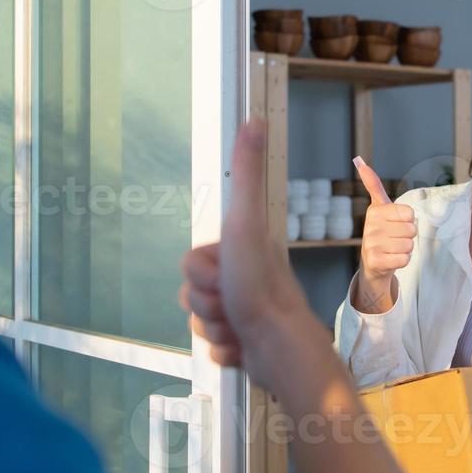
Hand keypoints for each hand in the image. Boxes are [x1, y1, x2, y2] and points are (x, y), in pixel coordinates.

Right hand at [179, 119, 312, 371]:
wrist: (280, 349)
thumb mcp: (246, 222)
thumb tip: (256, 120)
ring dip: (215, 329)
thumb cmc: (260, 286)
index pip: (191, 264)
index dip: (200, 275)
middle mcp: (247, 279)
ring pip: (202, 322)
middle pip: (192, 294)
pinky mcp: (247, 346)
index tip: (226, 276)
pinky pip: (215, 349)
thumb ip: (248, 175)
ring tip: (240, 329)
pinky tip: (243, 348)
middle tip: (233, 306)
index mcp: (244, 251)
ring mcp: (247, 314)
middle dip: (206, 305)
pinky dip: (225, 352)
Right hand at [352, 157, 414, 312]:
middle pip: (411, 229)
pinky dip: (403, 260)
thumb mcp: (379, 207)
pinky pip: (404, 259)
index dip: (408, 220)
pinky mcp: (376, 261)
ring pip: (409, 245)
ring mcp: (371, 244)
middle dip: (407, 235)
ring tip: (392, 248)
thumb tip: (361, 162)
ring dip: (405, 249)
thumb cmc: (381, 231)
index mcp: (375, 211)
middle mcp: (370, 227)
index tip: (395, 223)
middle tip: (394, 238)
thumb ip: (373, 185)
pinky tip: (391, 258)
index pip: (409, 213)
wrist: (372, 262)